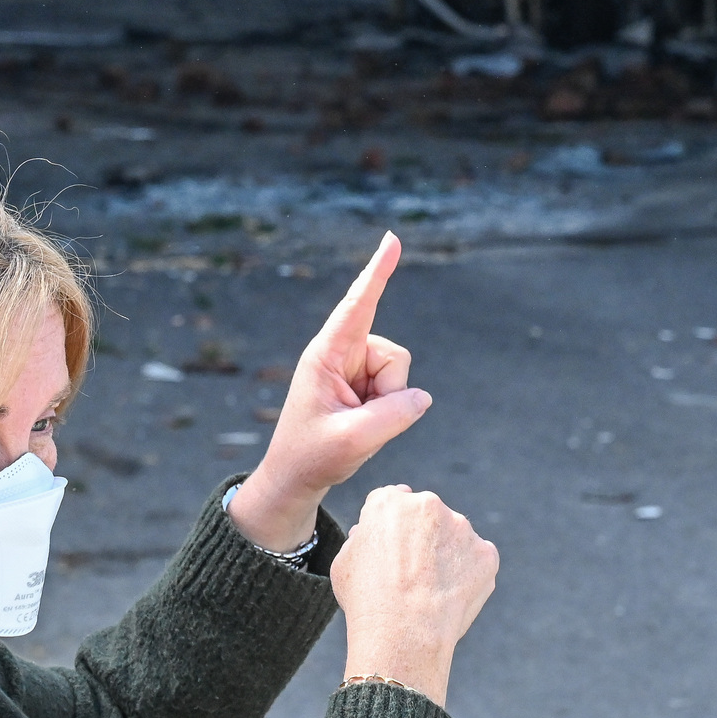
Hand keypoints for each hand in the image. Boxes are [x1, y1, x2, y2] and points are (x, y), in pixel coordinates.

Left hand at [226, 233, 428, 551]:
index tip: (392, 239)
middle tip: (358, 423)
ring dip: (388, 403)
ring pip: (399, 373)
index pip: (357, 305)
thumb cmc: (312, 456)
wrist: (295, 478)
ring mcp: (353, 367)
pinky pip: (397, 389)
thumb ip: (394, 416)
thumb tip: (421, 396)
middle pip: (393, 356)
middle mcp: (340, 352)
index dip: (377, 272)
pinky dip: (388, 409)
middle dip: (390, 391)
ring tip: (356, 424)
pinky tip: (361, 423)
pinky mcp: (363, 383)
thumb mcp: (354, 440)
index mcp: (326, 354)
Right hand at [331, 485, 498, 707]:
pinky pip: (477, 559)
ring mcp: (461, 527)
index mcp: (389, 502)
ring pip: (454, 536)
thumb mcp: (343, 562)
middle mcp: (427, 504)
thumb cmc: (366, 601)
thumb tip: (366, 533)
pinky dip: (469, 574)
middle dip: (421, 537)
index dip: (392, 527)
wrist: (403, 634)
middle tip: (412, 574)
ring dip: (446, 553)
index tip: (393, 549)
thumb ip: (360, 538)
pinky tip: (451, 596)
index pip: (392, 501)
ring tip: (431, 591)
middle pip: (426, 515)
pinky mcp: (485, 553)